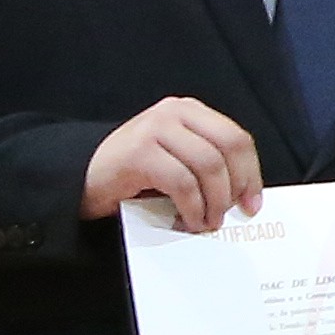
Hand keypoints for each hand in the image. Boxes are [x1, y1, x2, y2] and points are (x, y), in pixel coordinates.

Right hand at [82, 95, 264, 229]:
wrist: (82, 177)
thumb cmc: (135, 176)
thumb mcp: (178, 160)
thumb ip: (207, 167)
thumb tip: (244, 197)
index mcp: (190, 112)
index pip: (236, 138)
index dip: (251, 173)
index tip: (252, 204)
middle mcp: (174, 112)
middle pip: (228, 147)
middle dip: (235, 186)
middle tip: (229, 215)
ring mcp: (155, 128)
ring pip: (208, 165)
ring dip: (214, 201)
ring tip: (207, 223)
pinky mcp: (139, 151)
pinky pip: (182, 182)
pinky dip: (192, 207)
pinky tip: (188, 221)